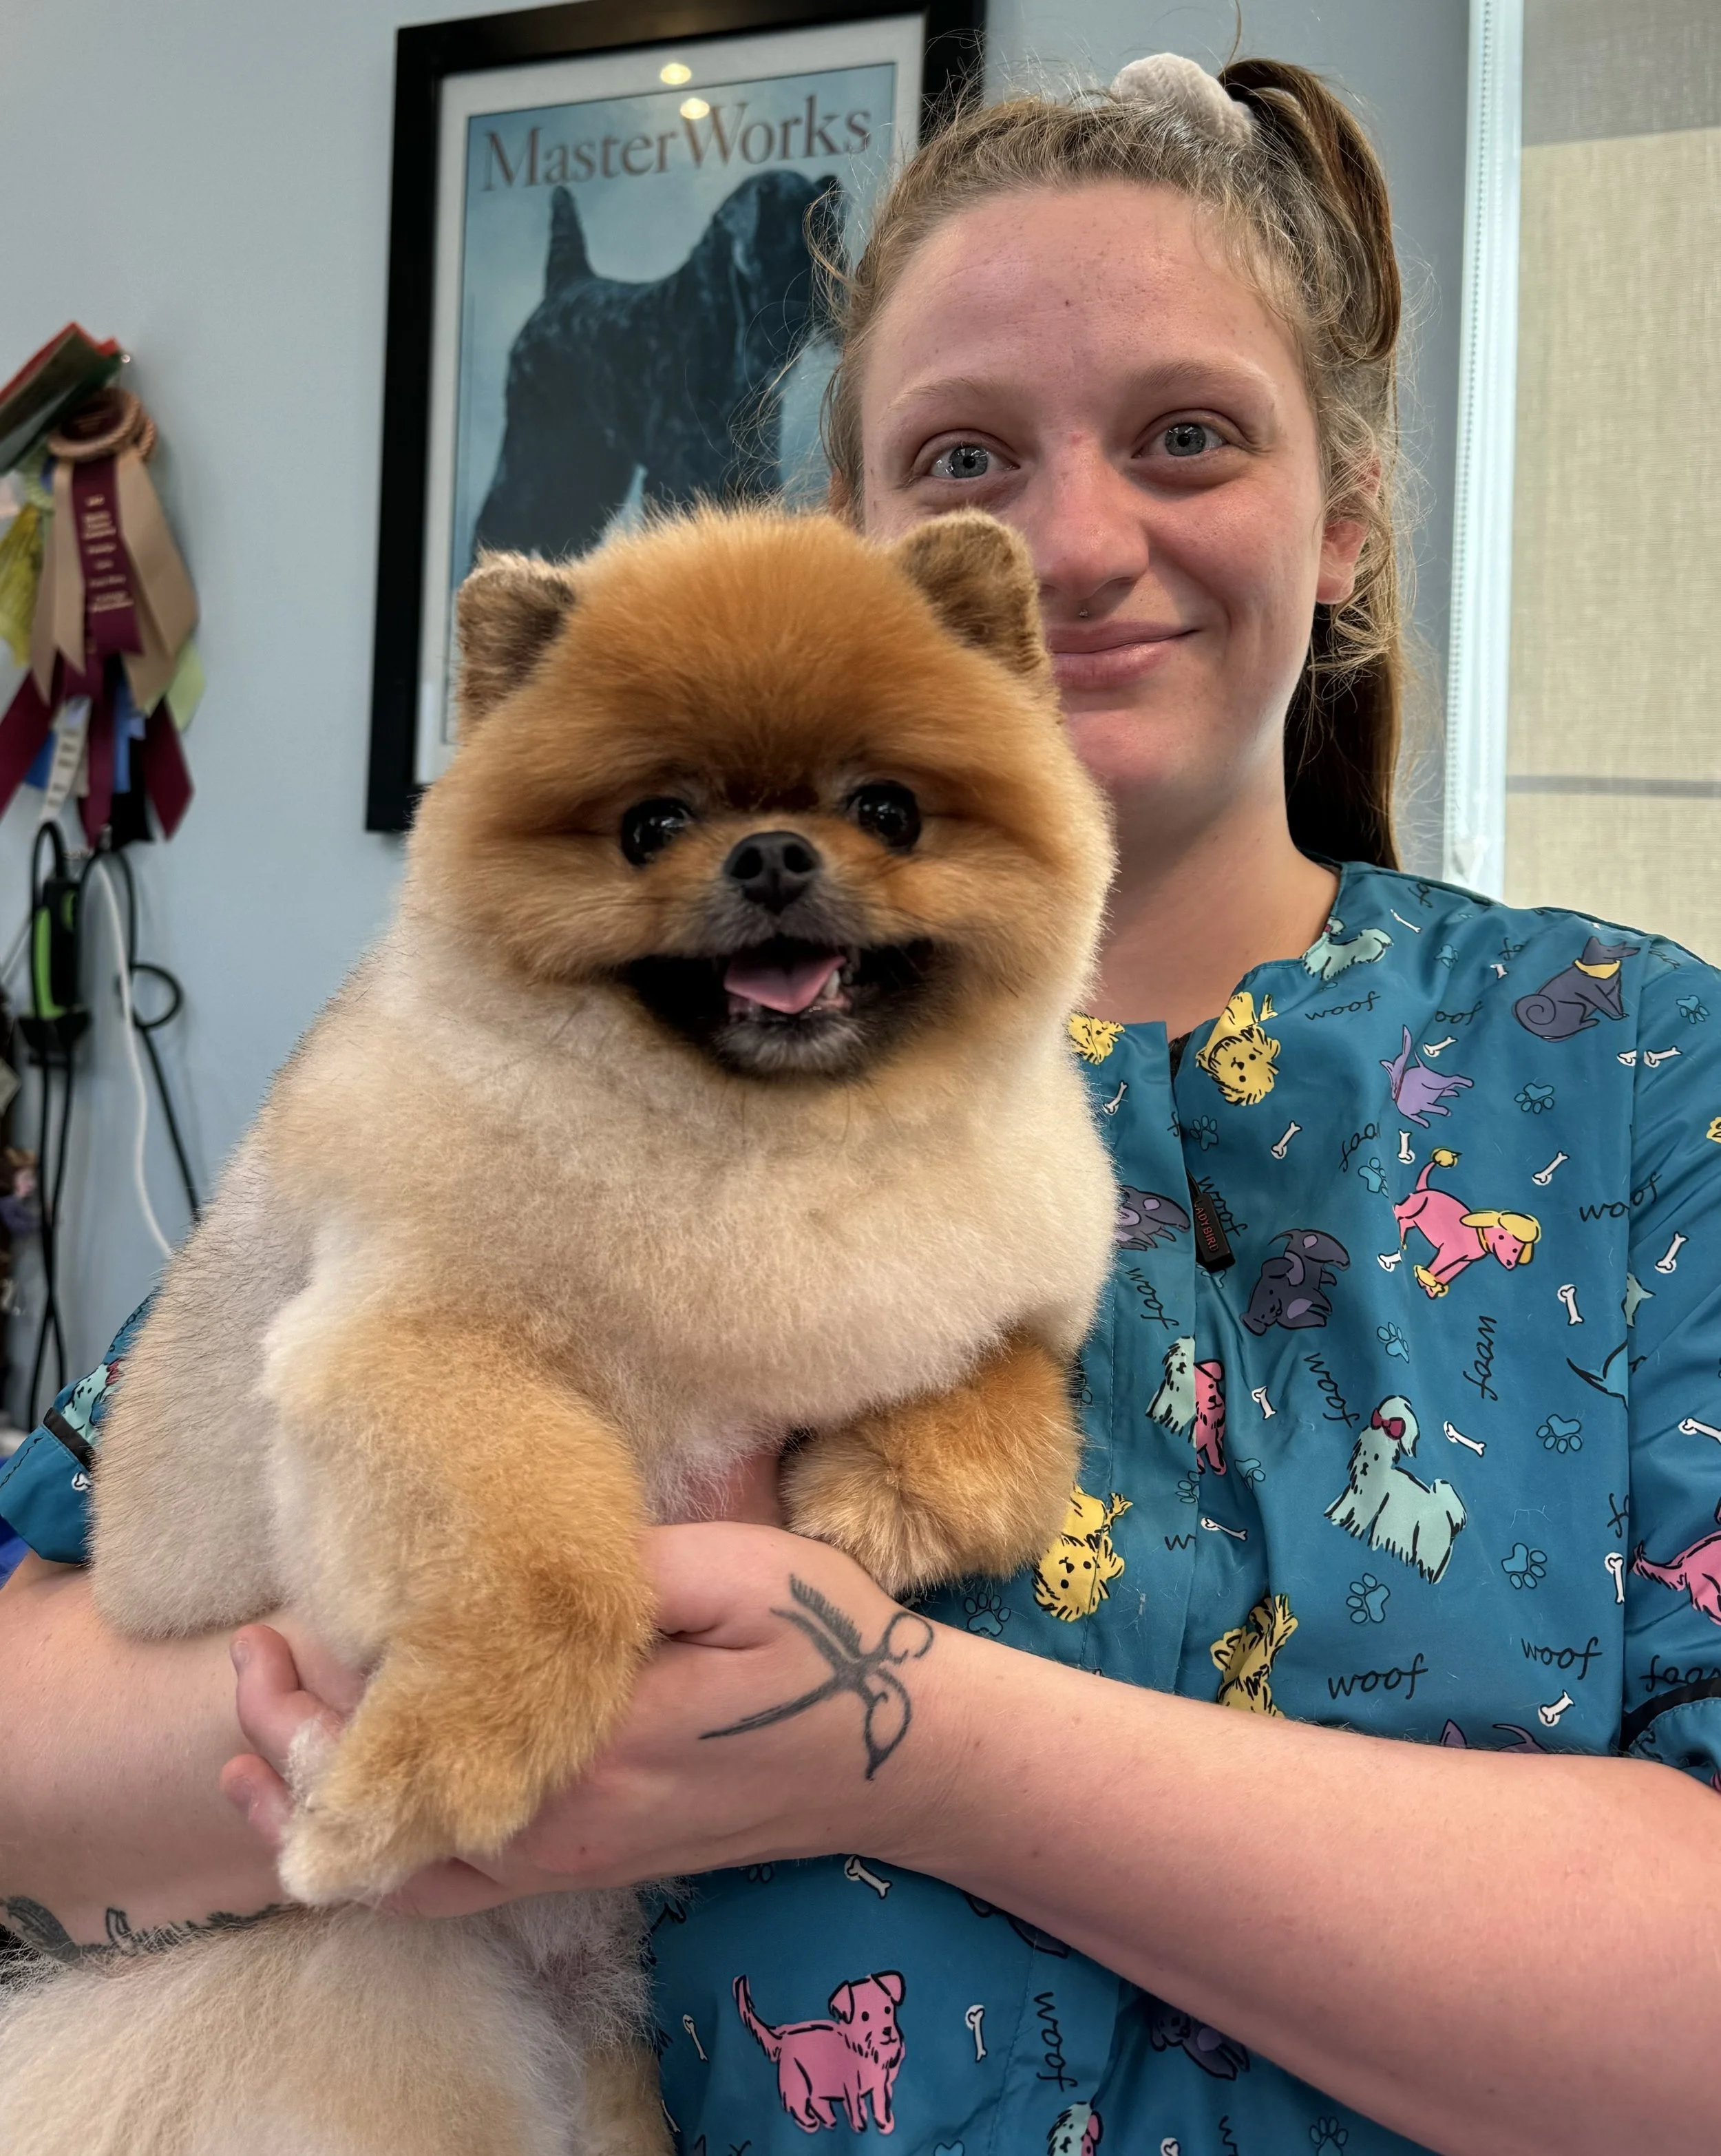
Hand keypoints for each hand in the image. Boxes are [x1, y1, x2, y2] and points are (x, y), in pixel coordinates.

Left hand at [223, 1521, 956, 1917]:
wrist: (895, 1756)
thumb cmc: (825, 1651)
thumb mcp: (744, 1571)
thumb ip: (633, 1567)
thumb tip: (523, 1550)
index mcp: (590, 1736)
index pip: (416, 1723)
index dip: (328, 1678)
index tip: (281, 1619)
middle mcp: (561, 1818)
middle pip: (384, 1800)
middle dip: (289, 1735)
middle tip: (245, 1658)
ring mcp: (569, 1857)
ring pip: (402, 1860)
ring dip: (310, 1811)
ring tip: (246, 1752)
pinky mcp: (582, 1868)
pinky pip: (448, 1891)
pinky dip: (374, 1865)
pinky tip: (338, 1830)